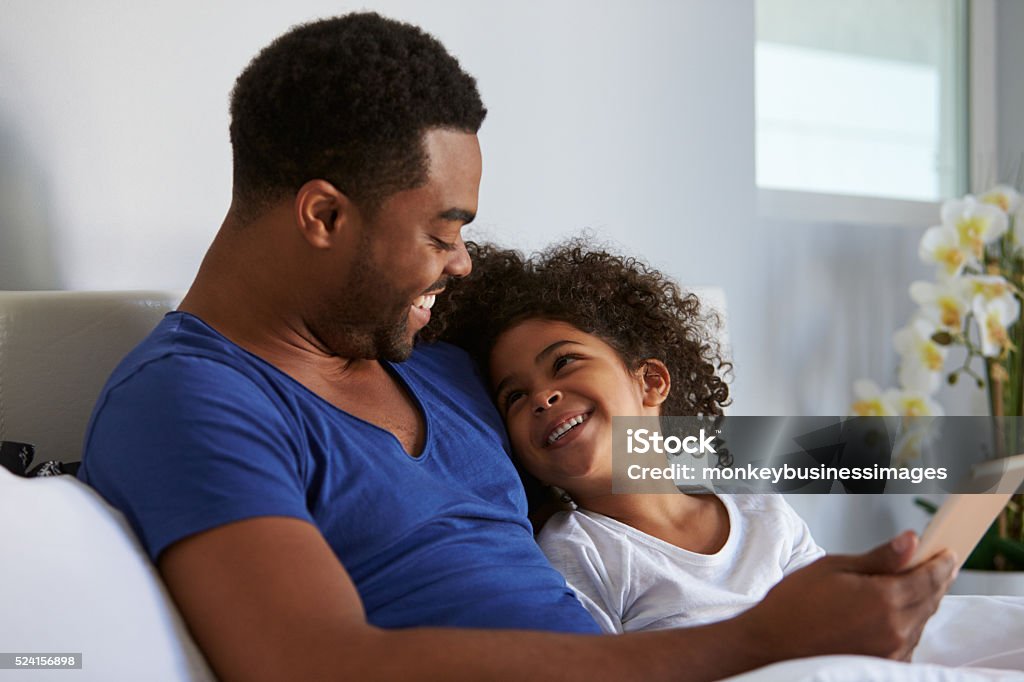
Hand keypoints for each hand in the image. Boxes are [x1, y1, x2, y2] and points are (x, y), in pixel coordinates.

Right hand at [739, 531, 955, 662]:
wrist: (771, 643)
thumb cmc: (794, 604)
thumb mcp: (834, 567)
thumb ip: (879, 558)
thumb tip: (911, 541)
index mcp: (884, 600)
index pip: (928, 578)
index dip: (942, 563)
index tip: (948, 553)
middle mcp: (894, 629)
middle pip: (930, 600)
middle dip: (936, 580)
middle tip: (939, 565)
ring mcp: (891, 652)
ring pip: (921, 622)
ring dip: (922, 602)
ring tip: (914, 586)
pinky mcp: (883, 665)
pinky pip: (908, 641)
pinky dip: (909, 624)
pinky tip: (896, 613)